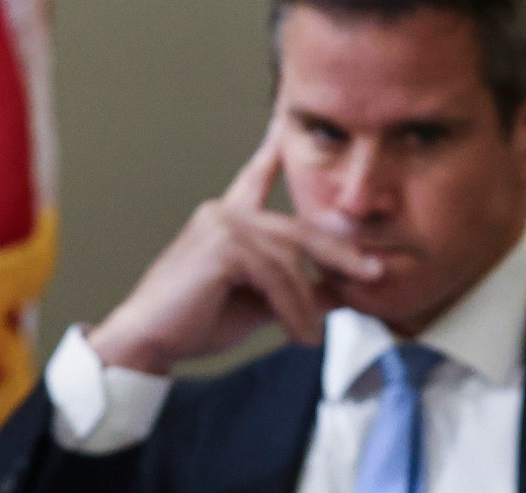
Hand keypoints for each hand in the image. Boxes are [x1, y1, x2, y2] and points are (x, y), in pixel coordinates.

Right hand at [83, 118, 382, 373]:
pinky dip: (294, 310)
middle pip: (297, 230)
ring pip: (290, 260)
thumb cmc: (194, 322)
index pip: (256, 178)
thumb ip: (293, 290)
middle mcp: (224, 212)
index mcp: (228, 219)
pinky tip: (299, 335)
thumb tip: (339, 291)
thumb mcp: (258, 304)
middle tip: (376, 272)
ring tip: (311, 337)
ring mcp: (222, 224)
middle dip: (340, 253)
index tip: (286, 118)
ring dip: (307, 303)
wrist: (149, 340)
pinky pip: (276, 277)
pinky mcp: (223, 246)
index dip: (273, 149)